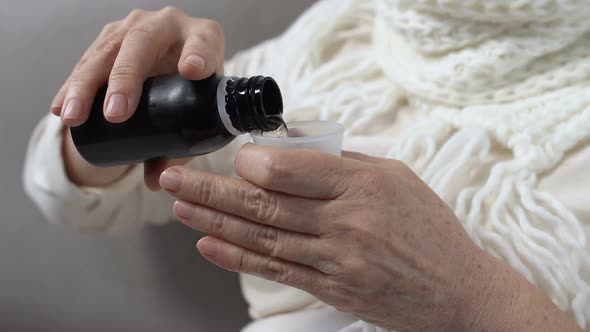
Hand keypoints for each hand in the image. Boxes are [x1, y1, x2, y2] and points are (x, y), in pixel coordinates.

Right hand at [53, 7, 224, 188]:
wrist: (175, 66)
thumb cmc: (194, 92)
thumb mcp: (196, 114)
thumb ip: (181, 148)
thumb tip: (156, 180)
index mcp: (203, 37)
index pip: (203, 42)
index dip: (198, 54)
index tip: (192, 71)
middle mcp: (169, 25)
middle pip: (143, 43)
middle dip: (126, 79)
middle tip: (116, 113)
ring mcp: (136, 27)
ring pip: (107, 51)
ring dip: (86, 85)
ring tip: (73, 117)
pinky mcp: (110, 37)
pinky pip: (87, 59)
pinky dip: (72, 85)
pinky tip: (60, 106)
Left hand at [158, 143, 492, 329]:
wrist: (456, 290)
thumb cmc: (429, 228)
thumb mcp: (397, 178)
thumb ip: (343, 162)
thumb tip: (290, 149)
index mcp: (364, 187)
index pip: (290, 170)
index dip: (253, 164)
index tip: (236, 159)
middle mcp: (345, 223)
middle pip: (265, 204)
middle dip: (211, 191)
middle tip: (172, 178)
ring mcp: (335, 260)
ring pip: (262, 237)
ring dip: (214, 223)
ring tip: (179, 208)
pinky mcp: (329, 288)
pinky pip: (276, 270)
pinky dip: (238, 258)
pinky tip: (209, 246)